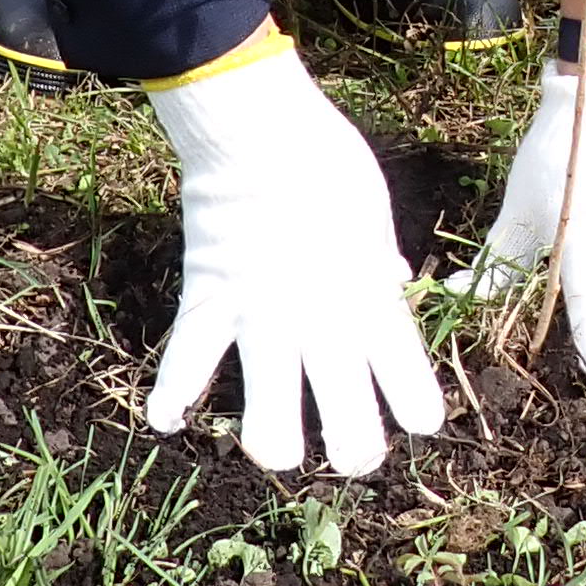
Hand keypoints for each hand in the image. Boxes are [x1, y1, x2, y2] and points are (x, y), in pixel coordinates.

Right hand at [144, 37, 443, 475]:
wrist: (259, 131)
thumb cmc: (326, 161)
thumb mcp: (374, 216)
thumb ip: (380, 265)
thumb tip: (394, 286)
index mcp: (373, 306)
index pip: (410, 387)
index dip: (418, 414)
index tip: (417, 419)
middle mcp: (324, 331)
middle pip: (349, 434)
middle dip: (354, 454)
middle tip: (351, 451)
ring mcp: (264, 325)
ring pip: (271, 427)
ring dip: (276, 448)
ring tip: (278, 448)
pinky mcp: (211, 307)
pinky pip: (186, 366)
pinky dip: (171, 398)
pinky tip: (167, 422)